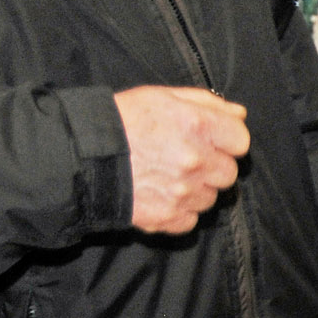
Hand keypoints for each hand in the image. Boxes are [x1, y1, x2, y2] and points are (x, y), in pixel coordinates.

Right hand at [114, 86, 248, 234]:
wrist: (77, 157)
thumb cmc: (120, 121)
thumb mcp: (162, 97)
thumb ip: (207, 103)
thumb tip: (240, 114)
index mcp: (197, 126)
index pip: (241, 141)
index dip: (226, 140)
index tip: (210, 140)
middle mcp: (196, 160)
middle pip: (229, 172)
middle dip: (212, 166)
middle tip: (185, 159)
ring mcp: (182, 191)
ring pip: (210, 197)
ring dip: (196, 190)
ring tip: (167, 177)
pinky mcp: (167, 217)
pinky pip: (190, 219)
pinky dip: (180, 212)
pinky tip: (161, 196)